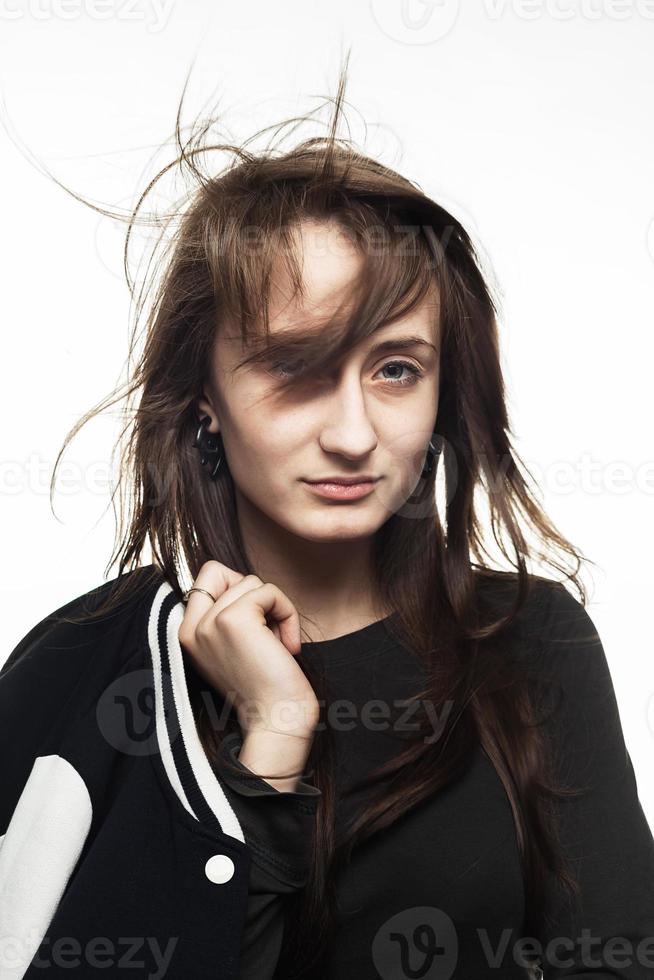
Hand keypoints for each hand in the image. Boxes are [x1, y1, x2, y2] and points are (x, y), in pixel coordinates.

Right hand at [178, 560, 318, 737]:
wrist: (277, 721)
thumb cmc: (265, 686)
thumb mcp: (233, 647)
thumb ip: (226, 615)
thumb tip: (243, 581)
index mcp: (187, 635)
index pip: (206, 578)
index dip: (236, 591)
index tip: (254, 627)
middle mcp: (191, 628)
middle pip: (223, 572)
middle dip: (252, 595)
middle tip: (266, 630)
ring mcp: (210, 622)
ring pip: (251, 582)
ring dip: (276, 609)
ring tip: (278, 645)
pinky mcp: (234, 619)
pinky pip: (269, 591)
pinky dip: (288, 613)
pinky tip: (288, 647)